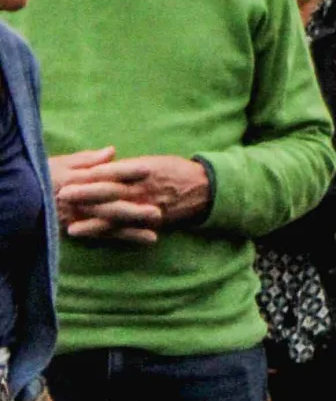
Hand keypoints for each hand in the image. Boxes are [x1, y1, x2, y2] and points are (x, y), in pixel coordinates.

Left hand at [54, 152, 210, 244]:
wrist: (206, 189)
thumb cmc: (175, 171)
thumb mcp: (152, 161)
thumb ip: (127, 166)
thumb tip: (103, 163)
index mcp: (142, 170)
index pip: (112, 171)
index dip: (90, 174)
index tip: (70, 176)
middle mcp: (144, 189)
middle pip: (110, 192)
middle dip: (86, 195)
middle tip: (63, 196)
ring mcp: (148, 207)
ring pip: (117, 216)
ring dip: (94, 223)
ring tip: (73, 229)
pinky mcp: (153, 222)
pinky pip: (130, 230)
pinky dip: (112, 235)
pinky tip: (98, 239)